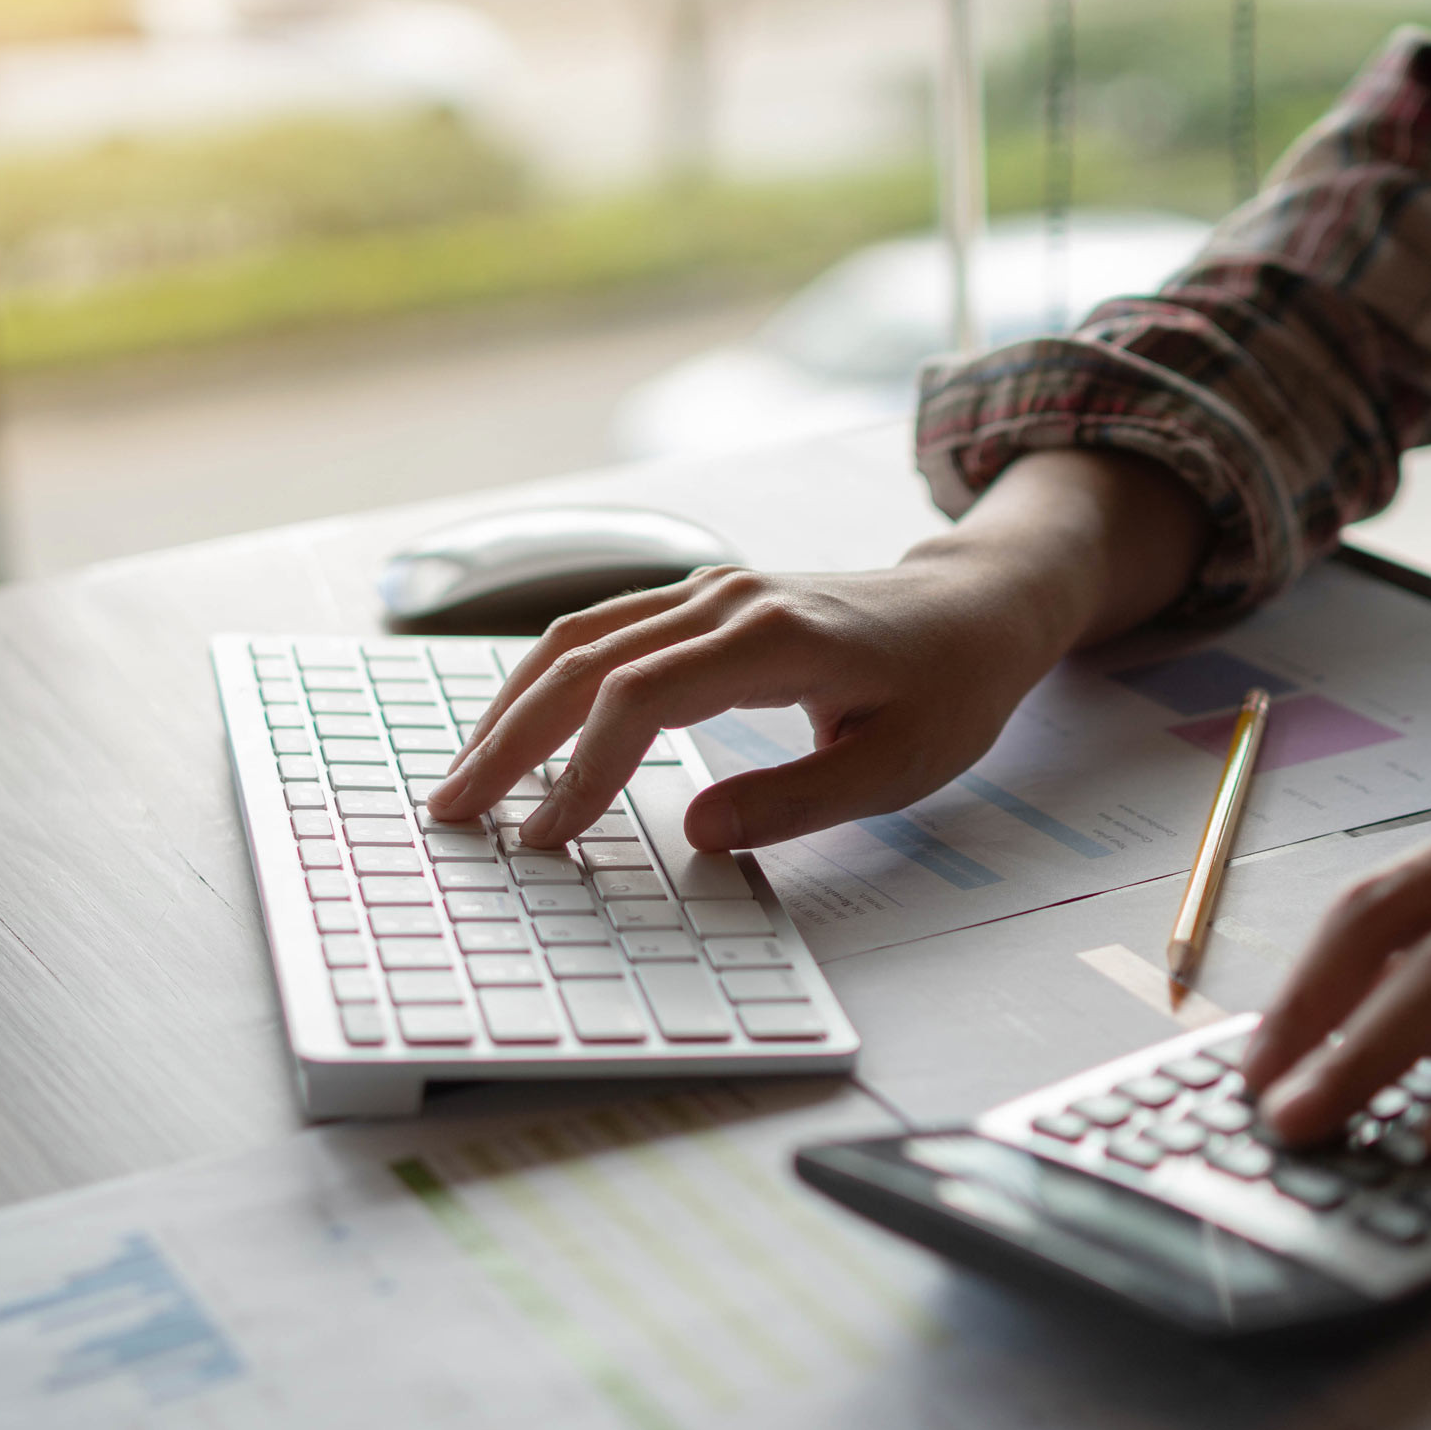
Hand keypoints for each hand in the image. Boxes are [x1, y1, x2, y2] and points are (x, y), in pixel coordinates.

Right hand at [424, 449, 1206, 849]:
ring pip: (578, 637)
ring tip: (466, 777)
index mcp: (775, 639)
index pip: (641, 698)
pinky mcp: (700, 600)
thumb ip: (798, 801)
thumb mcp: (898, 768)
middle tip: (456, 814)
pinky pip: (600, 629)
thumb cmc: (948, 690)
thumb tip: (695, 831)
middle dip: (511, 740)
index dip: (583, 768)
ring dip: (512, 706)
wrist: (974, 607)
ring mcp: (707, 592)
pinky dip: (545, 679)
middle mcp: (727, 602)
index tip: (549, 838)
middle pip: (584, 661)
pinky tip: (515, 727)